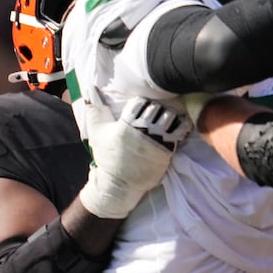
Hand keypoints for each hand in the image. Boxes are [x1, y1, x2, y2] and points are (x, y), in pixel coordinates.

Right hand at [80, 98, 191, 219]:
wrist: (120, 183)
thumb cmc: (108, 156)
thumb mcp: (97, 132)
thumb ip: (95, 109)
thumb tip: (89, 88)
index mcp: (125, 125)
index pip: (140, 102)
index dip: (142, 102)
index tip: (142, 106)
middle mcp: (142, 131)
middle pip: (157, 108)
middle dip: (158, 107)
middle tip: (158, 110)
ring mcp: (157, 140)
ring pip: (170, 116)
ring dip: (171, 114)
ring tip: (168, 116)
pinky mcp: (168, 149)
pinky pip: (181, 131)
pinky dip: (183, 124)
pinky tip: (181, 123)